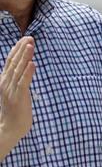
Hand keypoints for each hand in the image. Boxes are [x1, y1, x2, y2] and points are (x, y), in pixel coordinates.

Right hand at [0, 37, 34, 151]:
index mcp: (4, 81)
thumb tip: (24, 66)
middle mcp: (6, 84)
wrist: (8, 129)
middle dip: (22, 49)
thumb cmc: (13, 110)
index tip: (24, 39)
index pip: (10, 62)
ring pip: (19, 70)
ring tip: (30, 45)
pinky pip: (23, 83)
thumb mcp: (12, 91)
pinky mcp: (19, 98)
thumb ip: (16, 79)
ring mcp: (12, 90)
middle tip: (29, 37)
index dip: (17, 50)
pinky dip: (28, 73)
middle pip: (14, 63)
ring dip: (25, 57)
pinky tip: (33, 64)